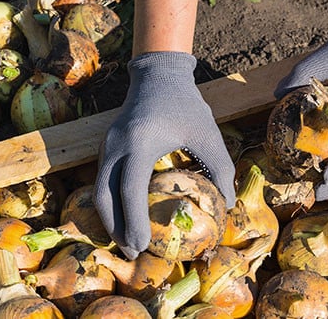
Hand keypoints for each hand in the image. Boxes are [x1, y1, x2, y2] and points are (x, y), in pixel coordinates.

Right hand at [93, 52, 235, 258]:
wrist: (157, 75)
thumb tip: (228, 204)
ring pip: (98, 190)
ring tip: (126, 241)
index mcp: (139, 142)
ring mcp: (107, 144)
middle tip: (132, 253)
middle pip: (104, 196)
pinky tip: (123, 217)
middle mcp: (116, 145)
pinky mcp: (107, 145)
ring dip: (110, 218)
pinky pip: (102, 180)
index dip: (134, 222)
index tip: (142, 246)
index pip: (130, 190)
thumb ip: (221, 167)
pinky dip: (109, 203)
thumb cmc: (185, 104)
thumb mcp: (208, 133)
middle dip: (115, 228)